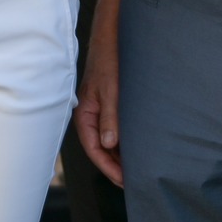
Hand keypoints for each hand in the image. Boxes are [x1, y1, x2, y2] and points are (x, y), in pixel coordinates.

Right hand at [75, 25, 124, 185]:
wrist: (111, 38)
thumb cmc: (108, 61)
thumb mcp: (110, 90)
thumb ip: (110, 117)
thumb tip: (108, 145)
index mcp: (85, 115)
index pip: (95, 149)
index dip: (109, 168)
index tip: (125, 181)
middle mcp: (90, 116)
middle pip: (100, 149)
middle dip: (114, 167)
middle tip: (134, 183)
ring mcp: (98, 112)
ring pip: (107, 141)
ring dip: (119, 156)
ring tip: (136, 171)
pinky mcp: (107, 106)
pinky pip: (112, 130)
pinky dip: (122, 142)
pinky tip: (135, 149)